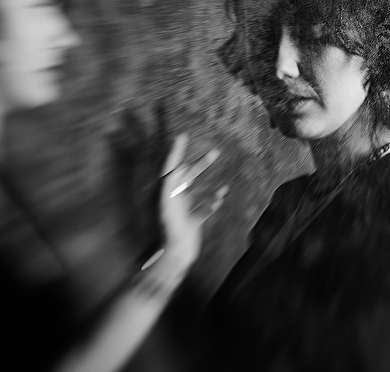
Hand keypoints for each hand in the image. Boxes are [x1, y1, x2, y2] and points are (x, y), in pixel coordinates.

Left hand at [157, 133, 226, 269]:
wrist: (174, 252)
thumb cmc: (169, 227)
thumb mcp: (168, 202)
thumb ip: (170, 184)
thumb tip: (175, 168)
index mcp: (166, 191)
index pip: (172, 166)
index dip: (176, 151)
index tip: (183, 136)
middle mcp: (174, 198)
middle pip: (188, 177)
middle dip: (201, 165)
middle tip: (215, 153)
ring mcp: (183, 210)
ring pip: (198, 193)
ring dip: (211, 187)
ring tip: (224, 184)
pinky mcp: (192, 221)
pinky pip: (204, 209)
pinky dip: (212, 203)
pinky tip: (220, 199)